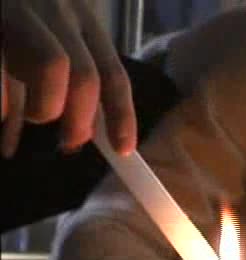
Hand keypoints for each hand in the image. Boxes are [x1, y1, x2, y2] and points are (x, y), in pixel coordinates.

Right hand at [2, 0, 136, 156]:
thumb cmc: (14, 19)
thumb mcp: (47, 35)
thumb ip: (63, 81)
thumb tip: (76, 137)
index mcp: (80, 16)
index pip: (112, 72)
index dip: (122, 115)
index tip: (123, 149)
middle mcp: (56, 8)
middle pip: (86, 75)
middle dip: (80, 120)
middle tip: (69, 142)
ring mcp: (20, 8)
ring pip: (53, 67)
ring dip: (45, 106)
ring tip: (29, 115)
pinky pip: (3, 70)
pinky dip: (4, 101)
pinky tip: (2, 111)